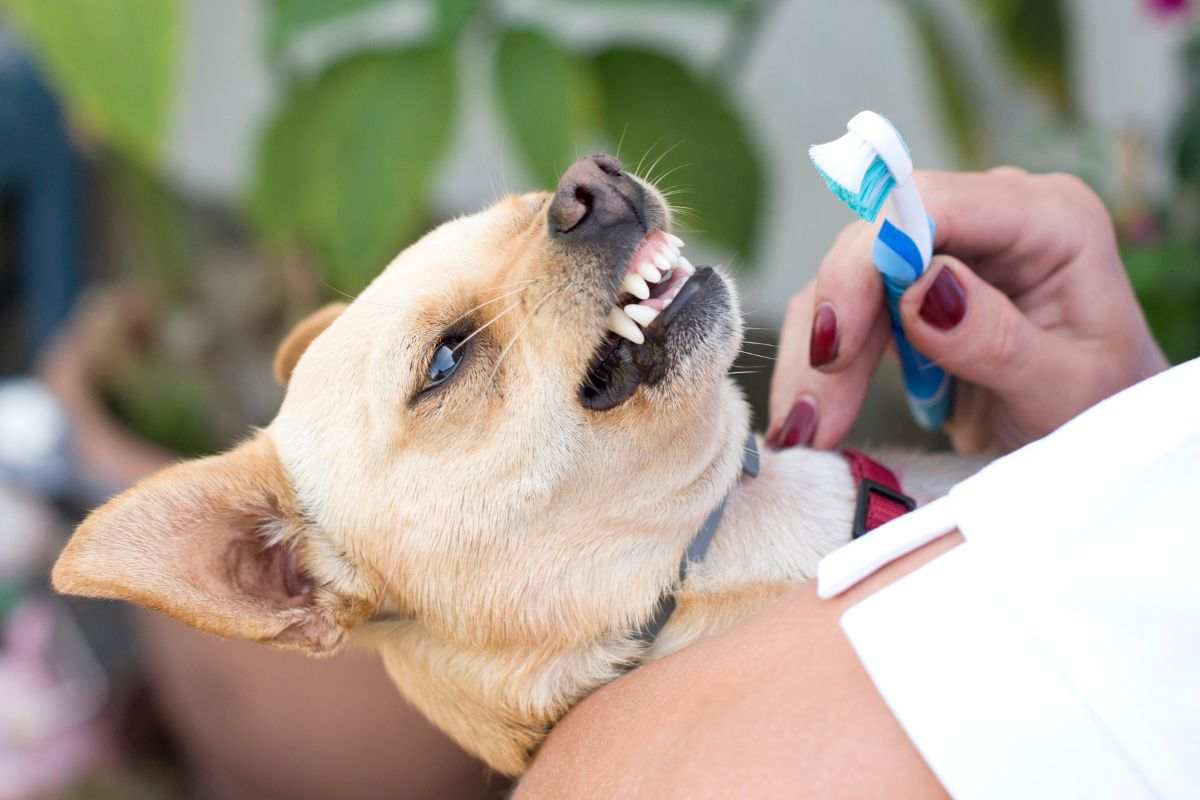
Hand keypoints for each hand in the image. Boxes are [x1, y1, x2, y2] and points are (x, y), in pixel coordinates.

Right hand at [768, 169, 1167, 453]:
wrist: (1096, 442)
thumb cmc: (1099, 412)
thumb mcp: (1063, 391)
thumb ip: (996, 340)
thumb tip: (919, 288)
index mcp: (1048, 218)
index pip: (932, 204)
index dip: (869, 260)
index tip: (836, 344)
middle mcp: (990, 219)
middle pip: (874, 241)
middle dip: (835, 325)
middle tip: (814, 416)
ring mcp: (946, 251)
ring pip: (845, 282)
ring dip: (818, 358)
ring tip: (810, 432)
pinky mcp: (909, 289)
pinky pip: (845, 313)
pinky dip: (822, 366)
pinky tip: (819, 418)